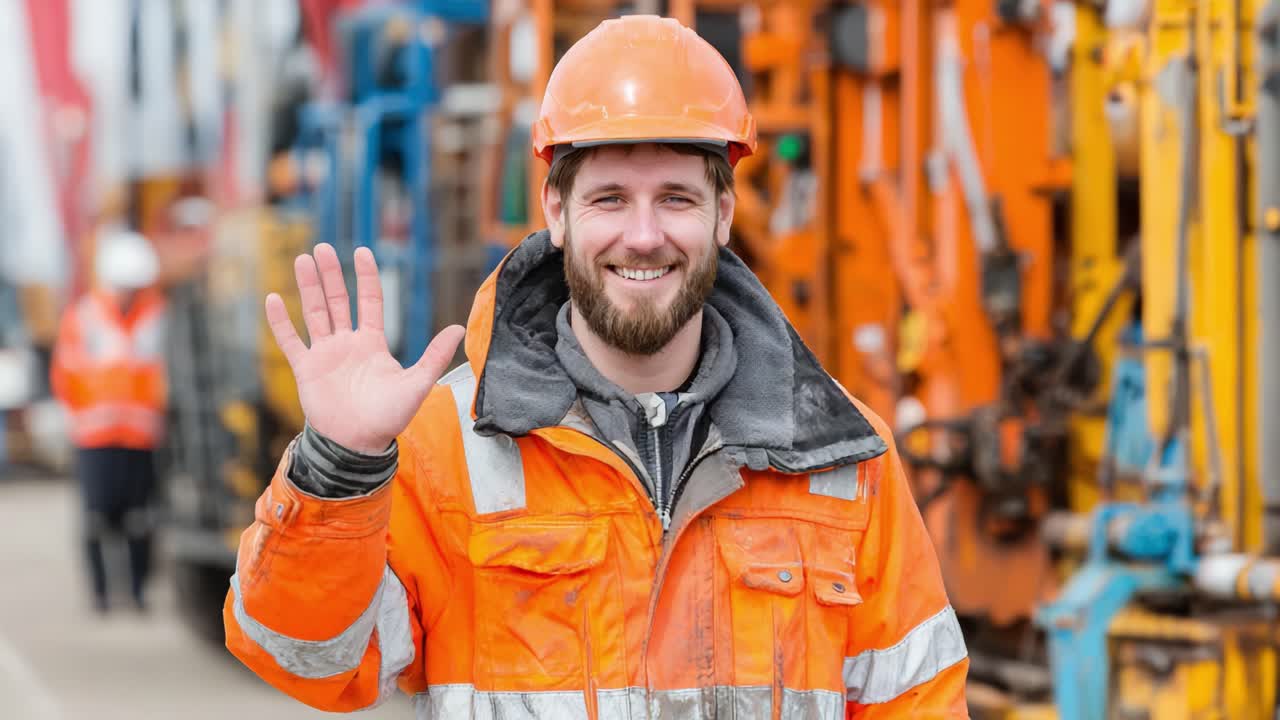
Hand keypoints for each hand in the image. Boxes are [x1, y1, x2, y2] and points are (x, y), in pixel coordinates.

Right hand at [265, 244, 464, 453]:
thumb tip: (459, 328)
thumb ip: (434, 356)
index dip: (367, 277)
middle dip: (331, 275)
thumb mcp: (416, 384)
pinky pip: (291, 341)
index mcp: (373, 343)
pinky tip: (273, 298)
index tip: (363, 252)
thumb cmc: (388, 417)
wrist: (358, 444)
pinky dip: (280, 322)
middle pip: (338, 301)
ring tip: (302, 260)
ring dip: (308, 287)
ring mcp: (325, 354)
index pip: (370, 301)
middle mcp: (347, 344)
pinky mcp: (306, 369)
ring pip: (314, 313)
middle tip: (322, 248)